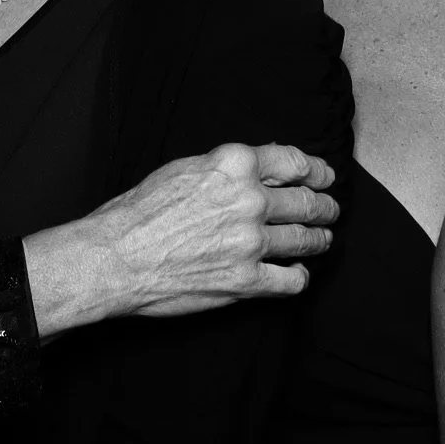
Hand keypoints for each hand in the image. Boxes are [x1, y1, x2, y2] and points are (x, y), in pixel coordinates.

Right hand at [24, 142, 337, 337]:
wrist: (114, 257)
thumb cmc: (139, 212)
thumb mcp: (185, 168)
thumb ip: (227, 168)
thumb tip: (262, 166)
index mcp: (235, 164)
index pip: (296, 163)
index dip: (318, 171)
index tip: (324, 177)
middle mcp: (249, 199)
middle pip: (308, 202)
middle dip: (325, 207)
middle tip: (330, 211)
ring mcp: (250, 242)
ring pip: (306, 239)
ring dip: (319, 240)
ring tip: (322, 240)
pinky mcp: (245, 280)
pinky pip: (292, 280)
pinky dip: (299, 277)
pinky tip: (296, 274)